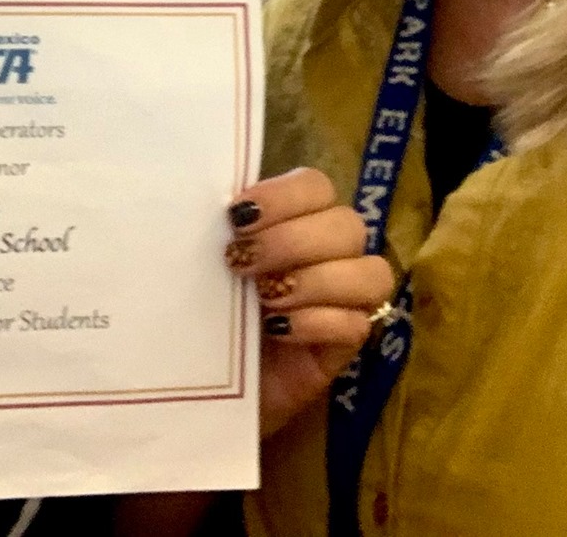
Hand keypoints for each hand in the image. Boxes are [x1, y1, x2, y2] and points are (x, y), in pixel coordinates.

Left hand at [224, 168, 393, 438]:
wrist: (204, 380)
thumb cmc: (207, 311)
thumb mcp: (205, 266)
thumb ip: (215, 233)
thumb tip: (195, 206)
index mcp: (298, 219)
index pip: (316, 186)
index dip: (283, 196)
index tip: (237, 216)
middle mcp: (332, 253)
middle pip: (348, 225)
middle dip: (292, 240)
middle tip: (241, 261)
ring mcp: (347, 300)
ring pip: (370, 273)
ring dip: (314, 279)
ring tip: (265, 297)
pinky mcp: (347, 346)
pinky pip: (357, 324)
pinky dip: (316, 321)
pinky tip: (277, 329)